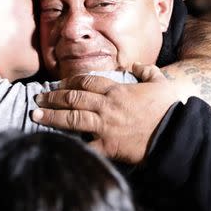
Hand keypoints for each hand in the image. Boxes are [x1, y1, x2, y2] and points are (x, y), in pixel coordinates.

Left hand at [32, 63, 182, 163]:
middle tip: (39, 97)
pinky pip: (84, 145)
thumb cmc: (168, 108)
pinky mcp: (107, 146)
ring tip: (35, 114)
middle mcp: (106, 106)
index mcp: (117, 91)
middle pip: (73, 98)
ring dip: (51, 115)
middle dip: (53, 97)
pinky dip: (68, 145)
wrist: (175, 133)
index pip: (87, 82)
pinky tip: (53, 143)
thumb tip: (136, 64)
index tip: (59, 84)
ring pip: (71, 118)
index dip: (71, 82)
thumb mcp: (160, 82)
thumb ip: (146, 71)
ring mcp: (105, 126)